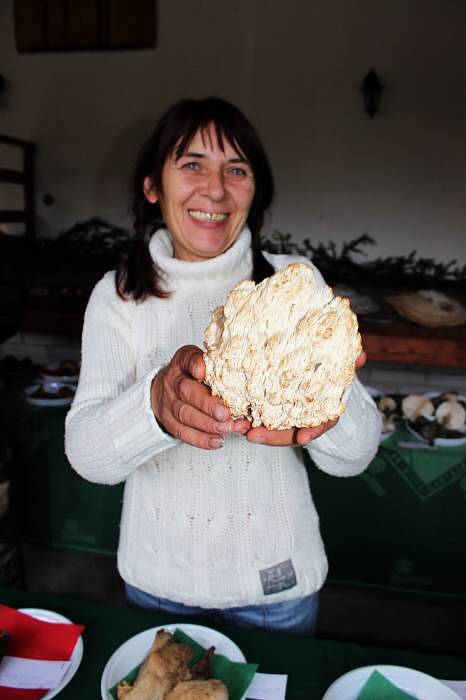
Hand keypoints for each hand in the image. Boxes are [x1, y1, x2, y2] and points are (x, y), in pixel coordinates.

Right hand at [151, 345, 249, 449]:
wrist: (163, 391)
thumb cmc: (191, 376)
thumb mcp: (202, 364)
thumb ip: (219, 369)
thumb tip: (246, 384)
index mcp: (182, 362)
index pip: (187, 358)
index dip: (194, 364)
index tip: (202, 371)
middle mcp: (172, 381)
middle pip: (186, 391)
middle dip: (207, 404)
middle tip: (226, 413)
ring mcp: (168, 403)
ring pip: (185, 415)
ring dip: (208, 424)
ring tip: (227, 428)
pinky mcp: (168, 422)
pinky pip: (183, 432)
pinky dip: (201, 439)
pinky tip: (216, 441)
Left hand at [245, 349, 365, 446]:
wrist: (314, 368)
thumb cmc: (326, 370)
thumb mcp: (337, 366)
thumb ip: (348, 362)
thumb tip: (361, 356)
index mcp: (322, 409)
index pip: (320, 424)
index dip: (313, 431)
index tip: (302, 439)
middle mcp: (304, 417)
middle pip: (290, 433)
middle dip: (271, 437)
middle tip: (252, 435)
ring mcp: (286, 417)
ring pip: (272, 430)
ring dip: (255, 431)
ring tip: (237, 427)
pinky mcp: (269, 411)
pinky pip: (259, 419)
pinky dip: (247, 420)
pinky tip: (233, 418)